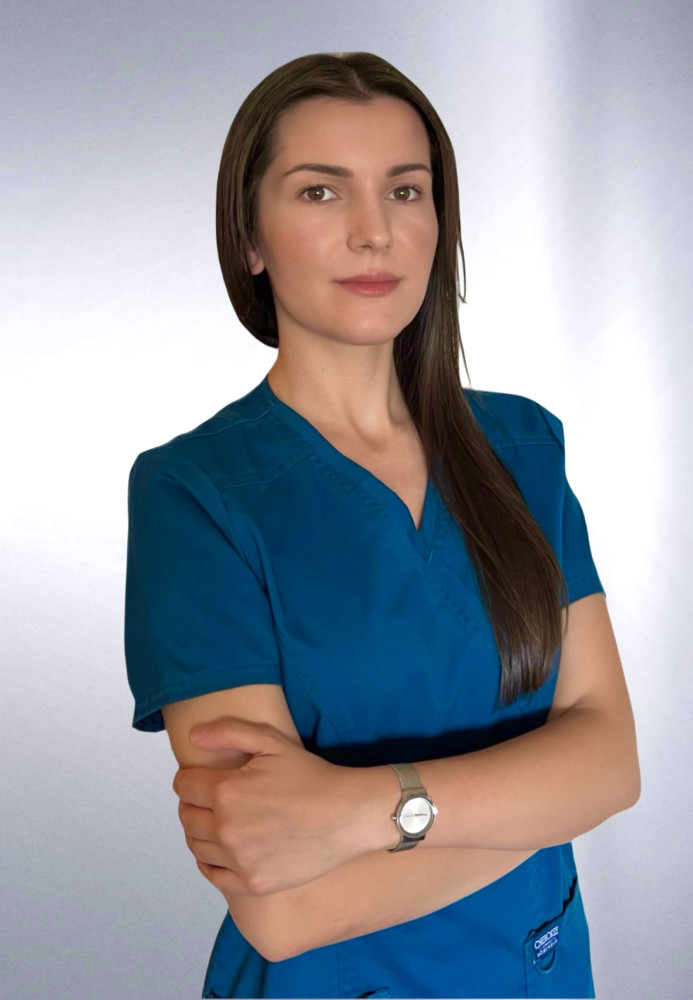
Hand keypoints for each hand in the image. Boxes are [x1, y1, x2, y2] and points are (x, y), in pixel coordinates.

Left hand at [172, 717, 362, 897]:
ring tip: (219, 821)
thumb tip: (193, 736)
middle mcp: (226, 829)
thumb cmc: (311, 776)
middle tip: (210, 799)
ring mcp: (238, 860)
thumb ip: (228, 732)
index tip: (200, 778)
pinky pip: (213, 875)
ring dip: (200, 832)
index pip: (183, 786)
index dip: (189, 778)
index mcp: (226, 792)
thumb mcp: (271, 740)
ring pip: (196, 846)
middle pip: (186, 817)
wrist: (347, 815)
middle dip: (193, 804)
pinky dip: (210, 862)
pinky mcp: (252, 883)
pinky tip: (222, 850)